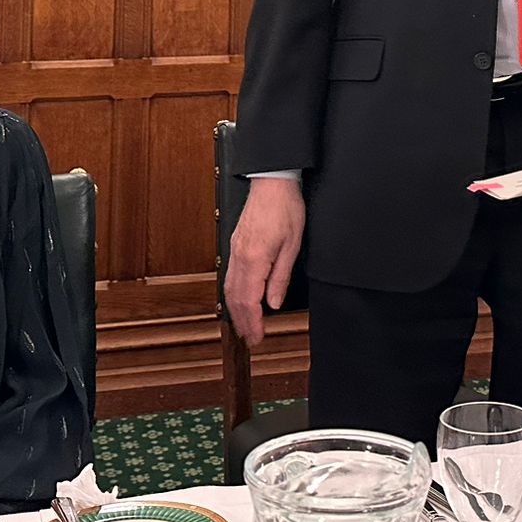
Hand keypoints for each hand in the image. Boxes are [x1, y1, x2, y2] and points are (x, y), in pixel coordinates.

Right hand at [224, 178, 304, 344]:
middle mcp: (240, 257)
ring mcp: (235, 250)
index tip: (258, 337)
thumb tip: (274, 303)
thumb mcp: (292, 246)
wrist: (272, 182)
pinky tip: (239, 298)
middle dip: (242, 322)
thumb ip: (280, 277)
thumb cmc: (285, 208)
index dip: (253, 323)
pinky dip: (233, 293)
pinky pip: (230, 275)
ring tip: (244, 325)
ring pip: (229, 287)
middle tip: (251, 339)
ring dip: (235, 310)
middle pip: (235, 298)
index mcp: (254, 259)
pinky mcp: (236, 243)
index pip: (250, 301)